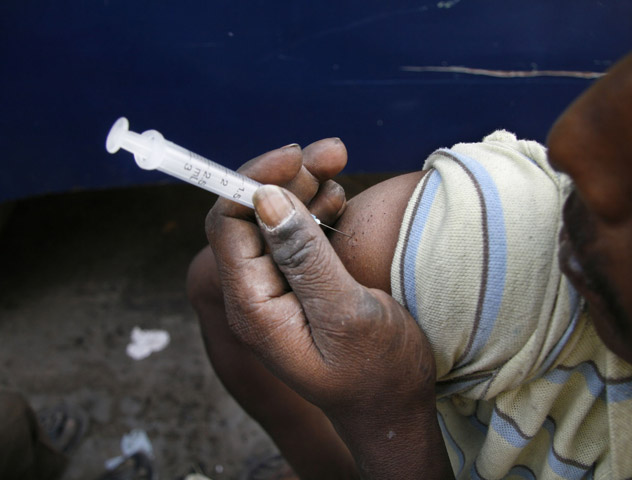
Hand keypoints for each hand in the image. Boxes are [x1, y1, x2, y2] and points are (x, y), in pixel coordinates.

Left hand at [205, 147, 452, 477]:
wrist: (394, 408)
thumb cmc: (378, 372)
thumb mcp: (347, 314)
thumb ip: (304, 258)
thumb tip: (264, 199)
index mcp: (255, 307)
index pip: (229, 225)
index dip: (254, 180)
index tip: (296, 155)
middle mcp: (256, 295)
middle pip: (250, 216)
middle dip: (285, 176)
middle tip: (334, 153)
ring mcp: (278, 289)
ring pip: (274, 220)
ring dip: (302, 187)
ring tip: (340, 169)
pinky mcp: (300, 286)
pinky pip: (296, 235)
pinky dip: (315, 208)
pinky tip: (338, 200)